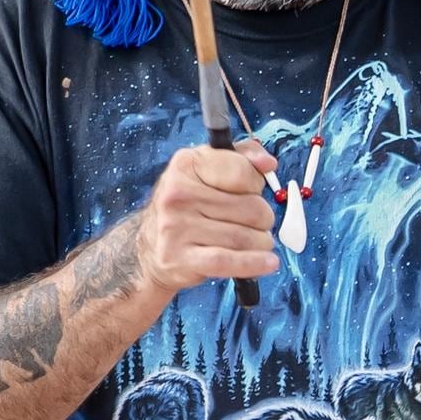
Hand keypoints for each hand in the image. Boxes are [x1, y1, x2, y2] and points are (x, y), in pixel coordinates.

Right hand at [140, 139, 277, 296]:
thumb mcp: (209, 169)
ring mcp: (177, 227)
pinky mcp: (181, 258)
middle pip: (250, 208)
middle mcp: (178, 193)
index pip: (241, 171)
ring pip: (244, 237)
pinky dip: (254, 263)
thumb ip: (243, 157)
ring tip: (256, 241)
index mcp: (186, 164)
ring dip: (261, 242)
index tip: (253, 190)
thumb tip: (268, 163)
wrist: (151, 244)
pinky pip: (228, 261)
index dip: (256, 183)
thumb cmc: (189, 204)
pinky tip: (269, 262)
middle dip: (263, 217)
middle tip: (254, 222)